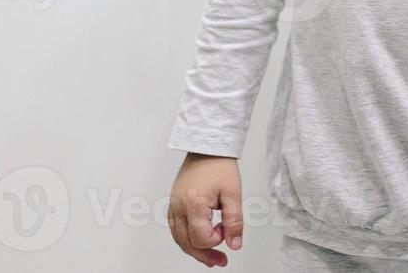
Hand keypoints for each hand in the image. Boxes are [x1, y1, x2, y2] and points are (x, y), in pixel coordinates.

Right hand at [167, 152, 243, 267]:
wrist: (207, 146)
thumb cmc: (219, 165)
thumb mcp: (233, 194)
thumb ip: (234, 222)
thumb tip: (234, 245)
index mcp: (194, 204)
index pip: (201, 238)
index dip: (217, 240)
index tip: (227, 229)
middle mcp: (179, 206)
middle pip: (187, 243)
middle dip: (205, 254)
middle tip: (221, 260)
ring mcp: (174, 204)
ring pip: (178, 238)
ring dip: (194, 250)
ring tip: (210, 257)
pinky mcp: (173, 202)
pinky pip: (175, 228)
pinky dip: (185, 238)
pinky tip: (196, 241)